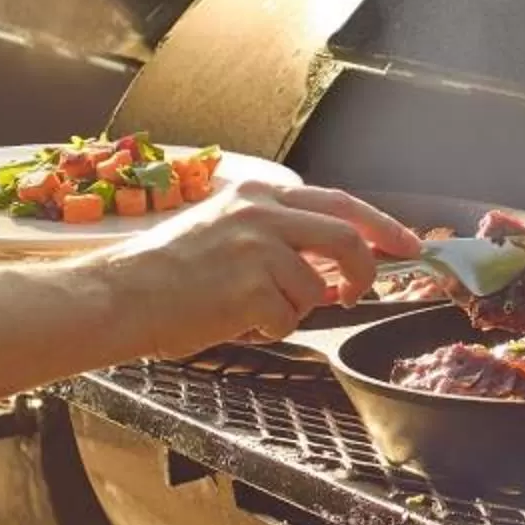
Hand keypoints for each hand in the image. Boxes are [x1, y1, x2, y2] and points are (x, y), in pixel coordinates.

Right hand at [89, 183, 418, 357]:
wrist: (117, 297)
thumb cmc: (167, 274)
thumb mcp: (227, 236)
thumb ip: (283, 242)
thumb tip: (338, 270)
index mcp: (257, 196)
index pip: (339, 202)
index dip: (381, 225)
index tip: (407, 244)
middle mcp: (261, 215)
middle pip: (348, 236)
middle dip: (369, 267)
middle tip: (366, 290)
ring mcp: (258, 250)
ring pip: (317, 286)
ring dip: (296, 307)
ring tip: (252, 308)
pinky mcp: (251, 287)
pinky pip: (288, 318)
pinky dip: (270, 327)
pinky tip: (234, 319)